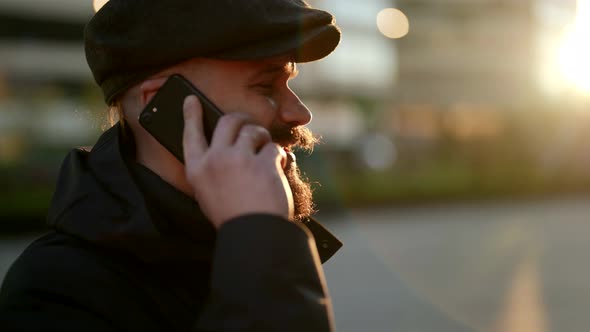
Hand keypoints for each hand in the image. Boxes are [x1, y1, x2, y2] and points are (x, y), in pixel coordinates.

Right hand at [182, 95, 293, 227]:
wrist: (254, 235)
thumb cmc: (233, 217)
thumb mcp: (209, 194)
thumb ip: (213, 170)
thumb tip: (227, 147)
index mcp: (197, 170)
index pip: (190, 134)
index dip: (191, 115)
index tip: (192, 100)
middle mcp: (215, 160)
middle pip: (227, 122)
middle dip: (241, 119)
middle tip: (249, 126)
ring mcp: (239, 159)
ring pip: (253, 131)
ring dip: (262, 138)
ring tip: (266, 152)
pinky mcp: (262, 163)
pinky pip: (273, 148)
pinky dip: (279, 157)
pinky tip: (279, 167)